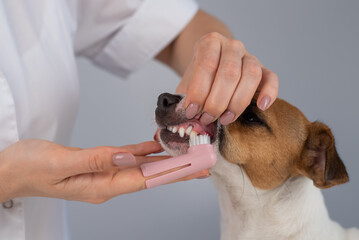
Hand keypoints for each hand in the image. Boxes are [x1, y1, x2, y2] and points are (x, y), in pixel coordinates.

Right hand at [0, 139, 207, 203]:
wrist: (10, 170)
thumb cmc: (29, 167)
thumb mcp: (59, 163)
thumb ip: (94, 159)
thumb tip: (127, 155)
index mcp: (100, 186)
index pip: (145, 180)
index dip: (172, 173)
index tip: (195, 169)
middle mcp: (106, 183)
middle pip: (150, 176)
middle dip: (177, 170)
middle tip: (203, 164)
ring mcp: (103, 174)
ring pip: (142, 167)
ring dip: (165, 161)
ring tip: (188, 155)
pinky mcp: (98, 165)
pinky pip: (126, 158)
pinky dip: (143, 152)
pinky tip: (155, 147)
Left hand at [176, 32, 278, 124]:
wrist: (212, 60)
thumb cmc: (199, 75)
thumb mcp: (187, 81)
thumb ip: (184, 98)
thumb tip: (177, 123)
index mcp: (210, 42)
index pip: (206, 65)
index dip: (198, 91)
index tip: (191, 111)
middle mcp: (232, 46)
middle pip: (229, 73)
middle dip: (216, 101)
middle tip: (207, 119)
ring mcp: (250, 56)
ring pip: (251, 75)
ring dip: (237, 102)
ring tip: (225, 119)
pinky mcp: (263, 69)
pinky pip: (271, 78)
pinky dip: (269, 92)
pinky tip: (261, 106)